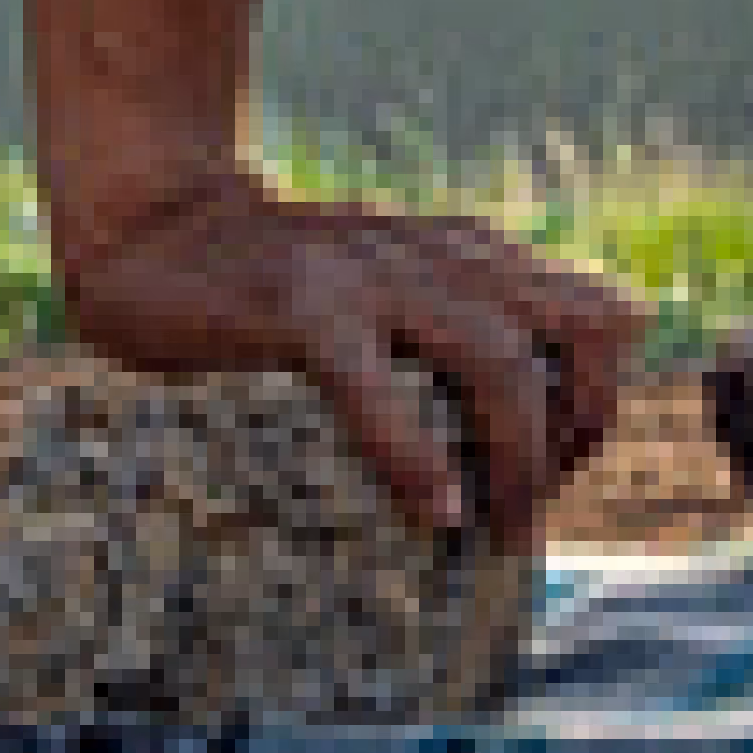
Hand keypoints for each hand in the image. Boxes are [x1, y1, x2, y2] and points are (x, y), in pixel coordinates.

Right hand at [55, 168, 644, 533]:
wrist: (153, 222)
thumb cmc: (275, 281)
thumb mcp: (390, 287)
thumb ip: (458, 321)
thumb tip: (530, 429)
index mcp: (466, 252)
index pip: (599, 316)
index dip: (599, 402)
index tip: (555, 474)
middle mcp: (436, 254)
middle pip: (575, 330)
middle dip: (577, 434)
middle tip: (527, 513)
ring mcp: (370, 274)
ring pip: (496, 356)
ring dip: (516, 456)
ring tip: (495, 530)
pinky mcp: (299, 305)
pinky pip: (375, 382)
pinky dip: (414, 453)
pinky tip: (432, 511)